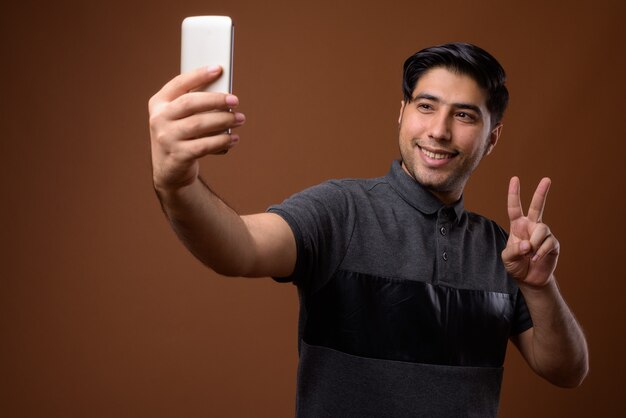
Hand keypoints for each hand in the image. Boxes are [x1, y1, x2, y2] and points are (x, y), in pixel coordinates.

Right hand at [148, 66, 244, 191]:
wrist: (169, 172)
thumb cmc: (181, 137)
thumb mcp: (180, 119)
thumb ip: (195, 105)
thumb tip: (224, 93)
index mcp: (158, 104)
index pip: (178, 84)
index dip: (199, 75)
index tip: (219, 69)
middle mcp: (158, 119)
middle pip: (190, 103)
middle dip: (216, 100)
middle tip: (235, 101)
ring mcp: (166, 138)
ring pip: (199, 124)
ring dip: (223, 120)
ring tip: (240, 119)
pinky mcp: (178, 156)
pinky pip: (204, 145)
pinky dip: (222, 141)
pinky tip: (233, 139)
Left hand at [501, 177, 559, 287]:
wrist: (529, 279)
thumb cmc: (516, 265)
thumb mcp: (507, 258)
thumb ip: (514, 250)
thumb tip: (528, 244)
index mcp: (518, 226)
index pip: (514, 207)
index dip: (514, 194)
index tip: (515, 179)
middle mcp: (532, 226)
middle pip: (537, 206)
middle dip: (542, 192)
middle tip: (546, 179)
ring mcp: (543, 234)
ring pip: (542, 229)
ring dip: (535, 243)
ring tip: (530, 255)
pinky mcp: (553, 244)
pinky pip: (548, 243)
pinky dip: (541, 252)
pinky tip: (536, 259)